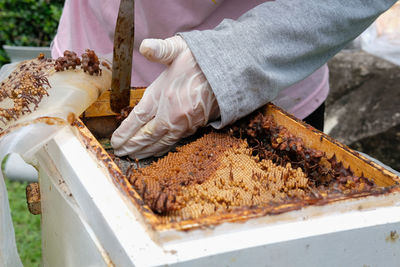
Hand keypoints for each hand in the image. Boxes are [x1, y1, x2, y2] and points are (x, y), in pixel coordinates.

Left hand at [111, 36, 219, 158]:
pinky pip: (174, 142)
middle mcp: (172, 113)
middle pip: (147, 135)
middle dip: (132, 146)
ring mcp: (184, 123)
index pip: (138, 118)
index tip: (115, 140)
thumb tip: (145, 46)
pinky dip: (162, 149)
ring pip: (160, 142)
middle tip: (120, 153)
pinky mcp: (194, 126)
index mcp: (164, 94)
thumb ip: (160, 49)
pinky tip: (155, 151)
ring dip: (145, 151)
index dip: (125, 131)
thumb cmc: (202, 60)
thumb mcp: (179, 49)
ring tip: (133, 156)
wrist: (230, 70)